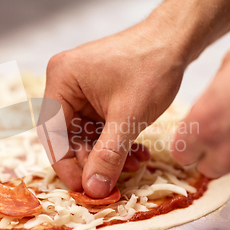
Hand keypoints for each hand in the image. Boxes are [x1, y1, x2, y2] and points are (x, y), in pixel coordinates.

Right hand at [43, 17, 188, 197]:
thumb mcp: (128, 117)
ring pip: (86, 134)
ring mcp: (81, 87)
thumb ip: (108, 156)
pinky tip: (135, 152)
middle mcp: (65, 82)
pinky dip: (115, 140)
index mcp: (61, 80)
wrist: (177, 39)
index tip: (85, 189)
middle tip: (113, 181)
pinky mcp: (97, 91)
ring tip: (134, 164)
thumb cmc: (151, 68)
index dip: (67, 165)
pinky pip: (99, 124)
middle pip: (69, 135)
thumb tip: (93, 191)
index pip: (52, 133)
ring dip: (107, 153)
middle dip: (93, 160)